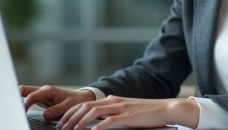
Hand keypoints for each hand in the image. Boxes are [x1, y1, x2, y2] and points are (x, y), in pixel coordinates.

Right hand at [19, 85, 96, 119]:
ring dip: (18, 99)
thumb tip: (45, 114)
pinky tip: (19, 109)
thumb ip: (56, 110)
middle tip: (11, 107)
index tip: (21, 112)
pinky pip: (28, 99)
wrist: (81, 98)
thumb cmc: (75, 100)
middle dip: (16, 96)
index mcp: (48, 90)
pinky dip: (22, 102)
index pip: (32, 96)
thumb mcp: (68, 106)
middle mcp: (43, 91)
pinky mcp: (41, 100)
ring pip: (25, 94)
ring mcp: (41, 95)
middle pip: (24, 90)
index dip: (25, 103)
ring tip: (13, 109)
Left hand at [56, 95, 199, 129]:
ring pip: (93, 112)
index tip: (62, 123)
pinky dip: (98, 127)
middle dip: (70, 118)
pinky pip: (109, 120)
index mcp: (112, 100)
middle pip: (85, 106)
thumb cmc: (148, 112)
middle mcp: (114, 101)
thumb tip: (101, 119)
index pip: (85, 104)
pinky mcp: (128, 117)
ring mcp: (120, 108)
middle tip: (61, 128)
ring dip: (79, 122)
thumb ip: (114, 111)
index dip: (71, 113)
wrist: (166, 108)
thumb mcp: (127, 109)